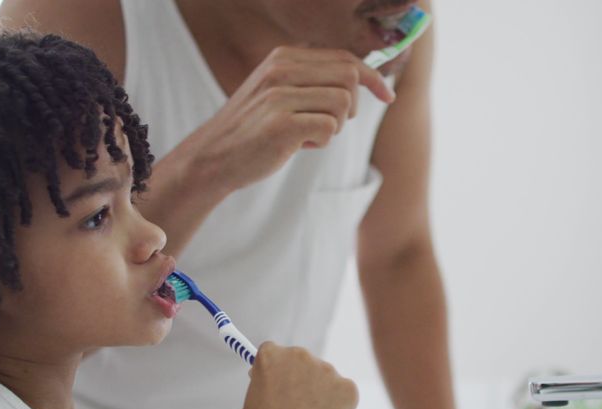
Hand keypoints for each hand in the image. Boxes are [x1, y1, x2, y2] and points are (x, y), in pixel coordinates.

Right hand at [181, 46, 394, 194]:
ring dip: (334, 127)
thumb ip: (312, 80)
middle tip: (327, 125)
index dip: (373, 77)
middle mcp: (282, 69)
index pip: (345, 58)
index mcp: (284, 57)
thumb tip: (360, 76)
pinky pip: (329, 129)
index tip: (388, 95)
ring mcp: (280, 95)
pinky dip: (321, 143)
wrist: (213, 158)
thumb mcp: (279, 92)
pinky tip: (297, 146)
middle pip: (350, 77)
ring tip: (306, 135)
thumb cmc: (254, 130)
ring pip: (344, 104)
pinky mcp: (281, 124)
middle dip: (351, 107)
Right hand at [240, 342, 358, 408]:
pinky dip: (338, 407)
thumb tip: (277, 381)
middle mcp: (300, 355)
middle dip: (301, 379)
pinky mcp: (347, 387)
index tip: (278, 386)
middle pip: (302, 362)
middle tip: (297, 408)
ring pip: (324, 378)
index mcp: (272, 356)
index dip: (276, 372)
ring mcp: (326, 369)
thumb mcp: (253, 403)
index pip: (274, 353)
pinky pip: (342, 393)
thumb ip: (266, 385)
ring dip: (320, 393)